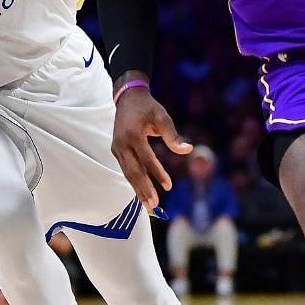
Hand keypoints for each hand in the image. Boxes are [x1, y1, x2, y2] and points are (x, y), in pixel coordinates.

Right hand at [110, 83, 191, 209]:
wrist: (127, 98)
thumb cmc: (148, 107)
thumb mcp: (162, 117)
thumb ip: (173, 136)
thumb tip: (187, 150)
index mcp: (132, 135)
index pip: (146, 159)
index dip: (157, 173)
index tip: (168, 186)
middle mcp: (121, 143)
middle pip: (133, 171)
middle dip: (143, 189)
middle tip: (153, 206)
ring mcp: (116, 148)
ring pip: (127, 173)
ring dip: (137, 189)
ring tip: (148, 205)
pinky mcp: (116, 150)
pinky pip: (126, 169)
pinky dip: (134, 181)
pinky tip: (141, 192)